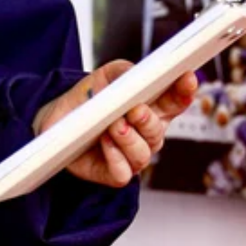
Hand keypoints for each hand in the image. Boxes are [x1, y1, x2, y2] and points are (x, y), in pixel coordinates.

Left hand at [33, 63, 199, 187]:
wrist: (58, 119)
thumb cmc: (89, 98)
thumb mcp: (106, 76)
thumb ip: (125, 71)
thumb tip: (138, 74)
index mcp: (153, 108)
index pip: (177, 101)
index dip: (184, 91)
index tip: (187, 78)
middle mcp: (147, 135)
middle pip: (159, 130)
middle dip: (149, 120)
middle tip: (136, 110)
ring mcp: (133, 156)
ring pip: (143, 154)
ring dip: (129, 139)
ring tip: (114, 126)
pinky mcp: (115, 173)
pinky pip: (123, 172)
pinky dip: (115, 158)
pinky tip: (104, 142)